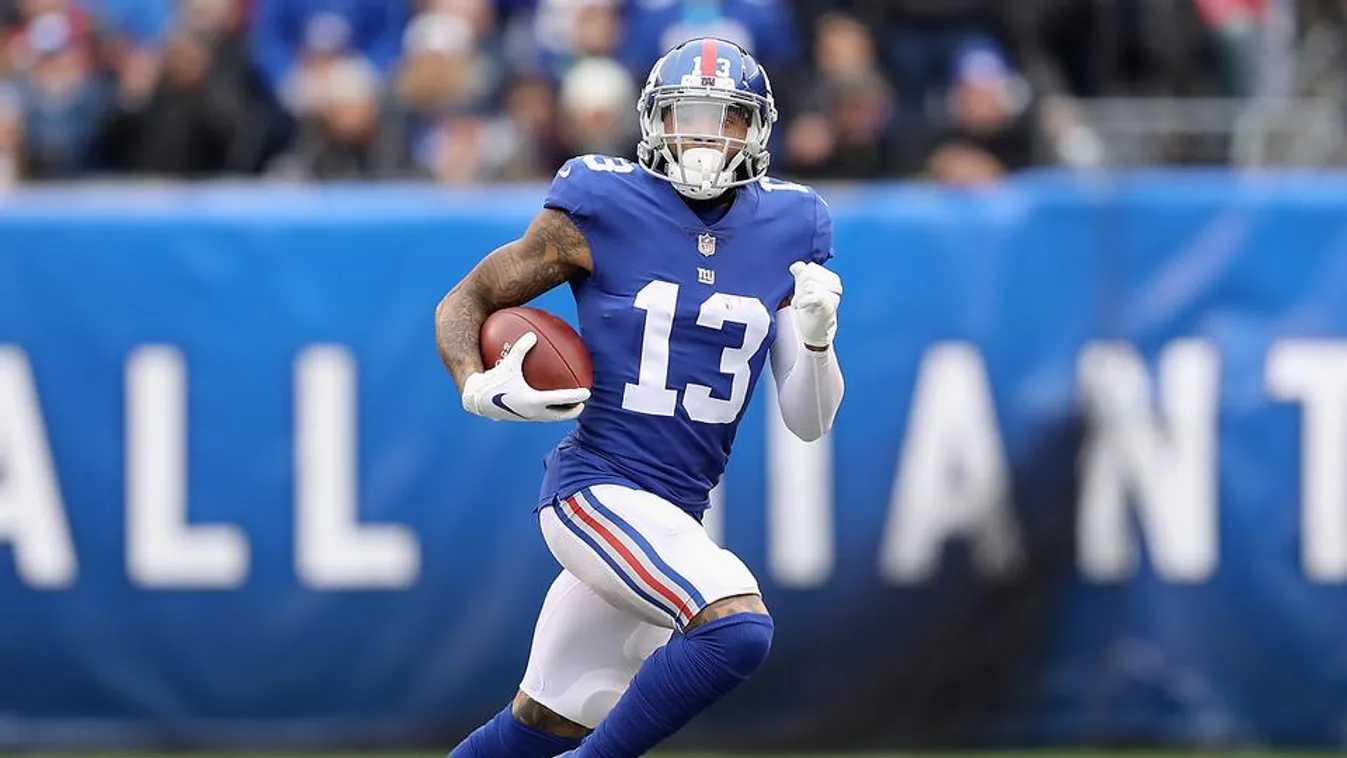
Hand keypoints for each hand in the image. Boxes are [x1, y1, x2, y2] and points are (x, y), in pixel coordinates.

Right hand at [461, 332, 589, 421]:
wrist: (476, 400)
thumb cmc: (492, 380)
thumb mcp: (508, 363)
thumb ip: (521, 349)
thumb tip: (533, 334)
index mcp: (533, 401)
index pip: (561, 400)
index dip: (576, 396)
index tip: (588, 392)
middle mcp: (533, 413)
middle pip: (559, 415)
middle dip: (573, 411)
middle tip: (583, 404)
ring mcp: (526, 417)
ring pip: (549, 418)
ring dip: (560, 413)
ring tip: (569, 407)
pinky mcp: (519, 417)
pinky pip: (537, 414)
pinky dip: (545, 409)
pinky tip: (543, 399)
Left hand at [788, 261, 841, 348]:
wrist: (816, 331)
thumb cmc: (811, 310)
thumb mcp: (804, 289)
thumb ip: (801, 274)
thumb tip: (796, 265)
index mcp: (832, 278)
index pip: (810, 268)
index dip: (801, 279)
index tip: (800, 291)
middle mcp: (835, 285)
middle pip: (810, 276)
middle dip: (799, 288)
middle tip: (798, 300)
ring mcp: (833, 296)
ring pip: (809, 286)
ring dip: (798, 297)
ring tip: (799, 306)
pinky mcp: (829, 306)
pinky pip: (816, 296)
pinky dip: (804, 300)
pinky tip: (801, 306)